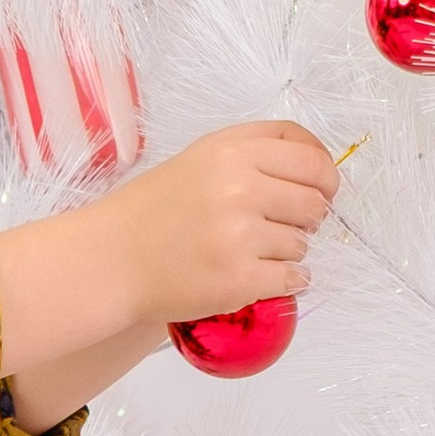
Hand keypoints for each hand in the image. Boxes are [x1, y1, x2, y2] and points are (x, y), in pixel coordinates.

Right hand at [115, 122, 338, 326]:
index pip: (311, 157)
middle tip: (281, 228)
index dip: (325, 177)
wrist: (109, 261)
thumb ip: (255, 153)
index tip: (321, 191)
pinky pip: (292, 279)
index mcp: (232, 153)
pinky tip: (261, 277)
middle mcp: (239, 188)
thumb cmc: (153, 212)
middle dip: (307, 219)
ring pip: (302, 244)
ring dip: (287, 252)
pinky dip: (286, 282)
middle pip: (315, 202)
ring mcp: (239, 235)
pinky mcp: (238, 279)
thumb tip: (317, 170)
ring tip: (249, 253)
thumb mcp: (201, 159)